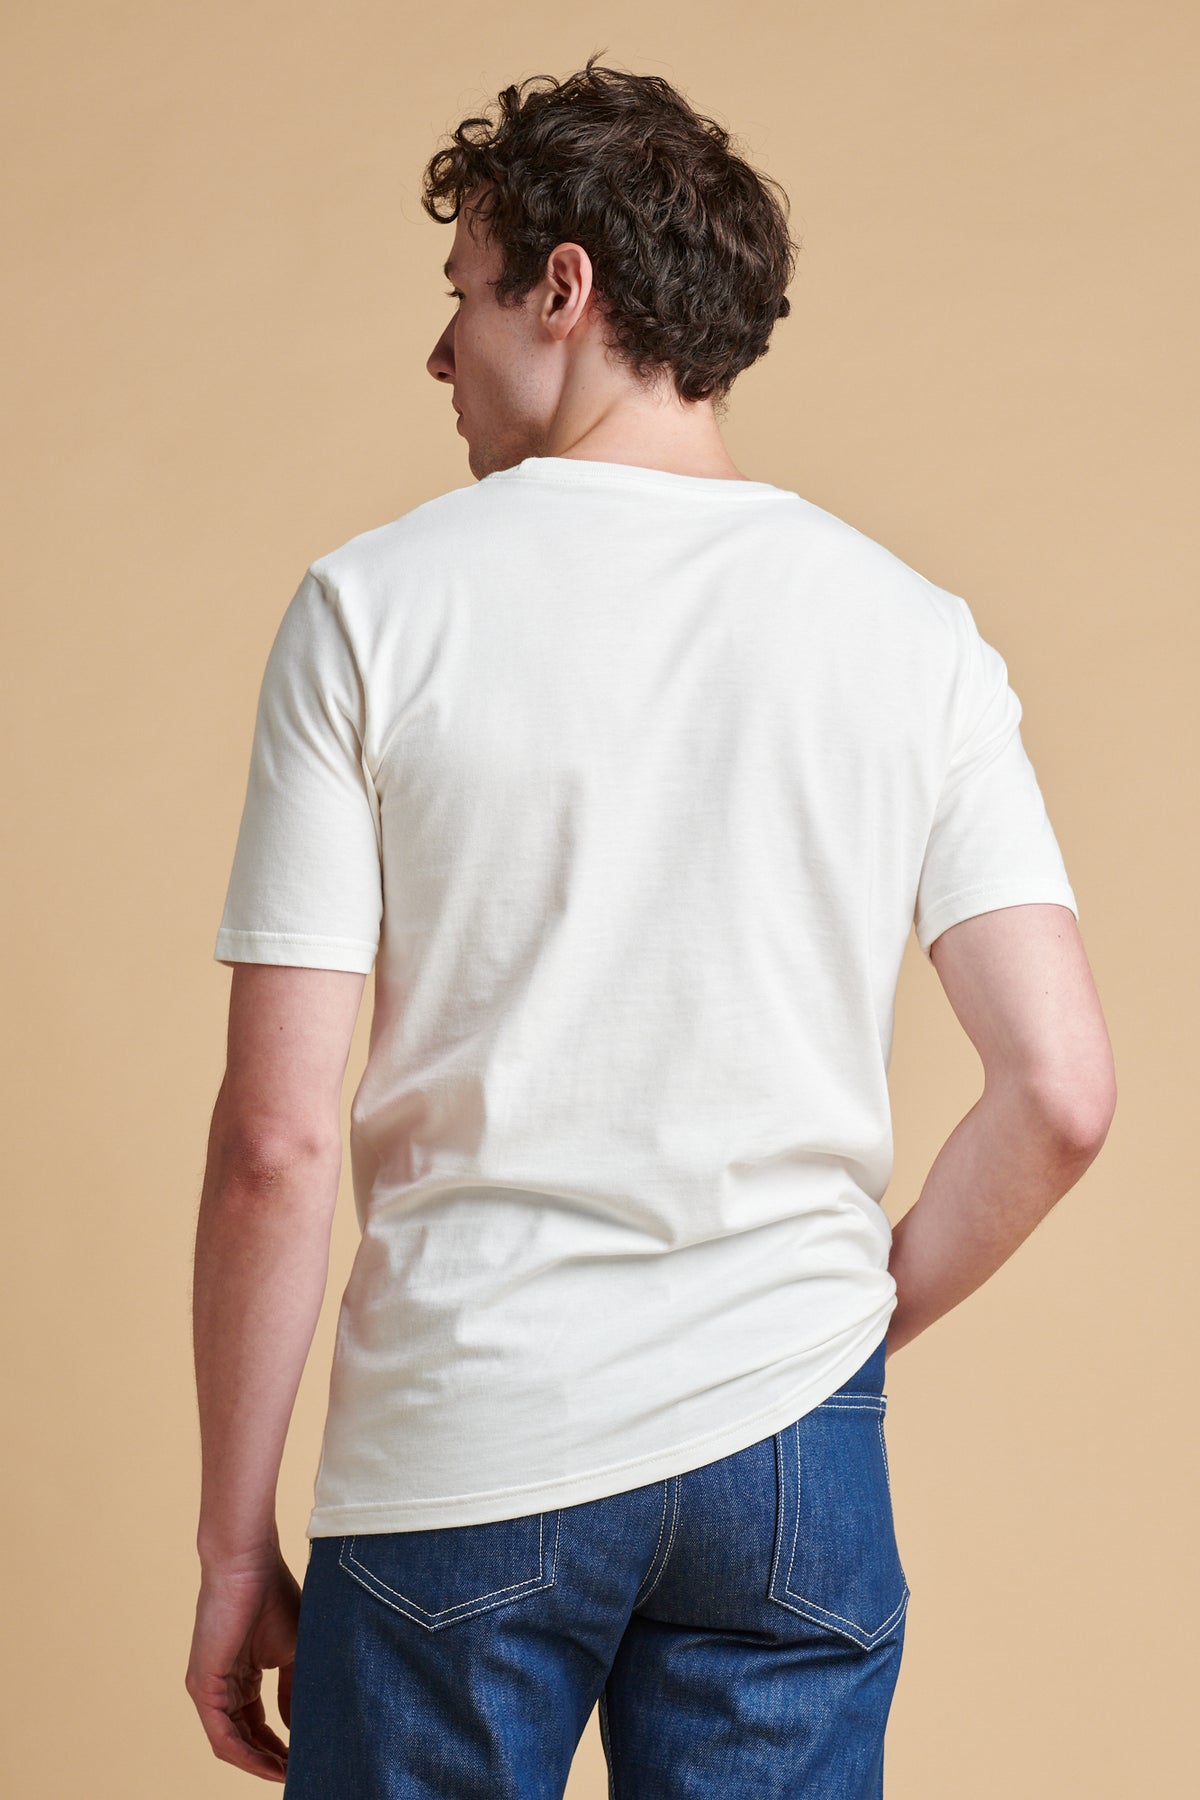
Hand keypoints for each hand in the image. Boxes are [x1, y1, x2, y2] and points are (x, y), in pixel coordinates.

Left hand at [185, 1547, 300, 1782]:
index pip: (258, 1724)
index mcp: (242, 1675)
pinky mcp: (201, 1687)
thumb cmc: (273, 1595)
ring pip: (233, 1744)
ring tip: (289, 1775)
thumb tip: (298, 1731)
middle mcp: (222, 1686)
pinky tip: (271, 1765)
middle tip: (300, 1774)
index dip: (281, 1746)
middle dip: (272, 1761)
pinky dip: (246, 1756)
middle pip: (245, 1739)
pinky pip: (222, 1736)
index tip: (306, 1759)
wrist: (248, 1564)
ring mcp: (208, 1689)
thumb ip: (294, 1691)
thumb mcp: (293, 1651)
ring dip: (260, 1764)